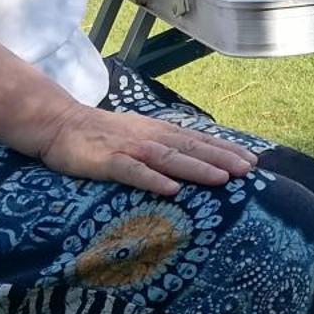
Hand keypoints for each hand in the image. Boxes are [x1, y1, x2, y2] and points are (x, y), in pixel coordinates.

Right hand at [35, 104, 257, 195]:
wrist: (59, 124)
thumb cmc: (102, 135)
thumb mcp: (139, 136)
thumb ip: (164, 146)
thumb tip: (195, 160)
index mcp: (159, 131)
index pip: (199, 139)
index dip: (226, 149)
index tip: (254, 160)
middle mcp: (149, 136)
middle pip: (191, 147)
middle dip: (222, 158)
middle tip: (250, 170)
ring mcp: (128, 148)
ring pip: (168, 158)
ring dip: (197, 167)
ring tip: (223, 179)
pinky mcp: (107, 161)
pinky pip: (132, 171)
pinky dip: (152, 179)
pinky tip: (171, 189)